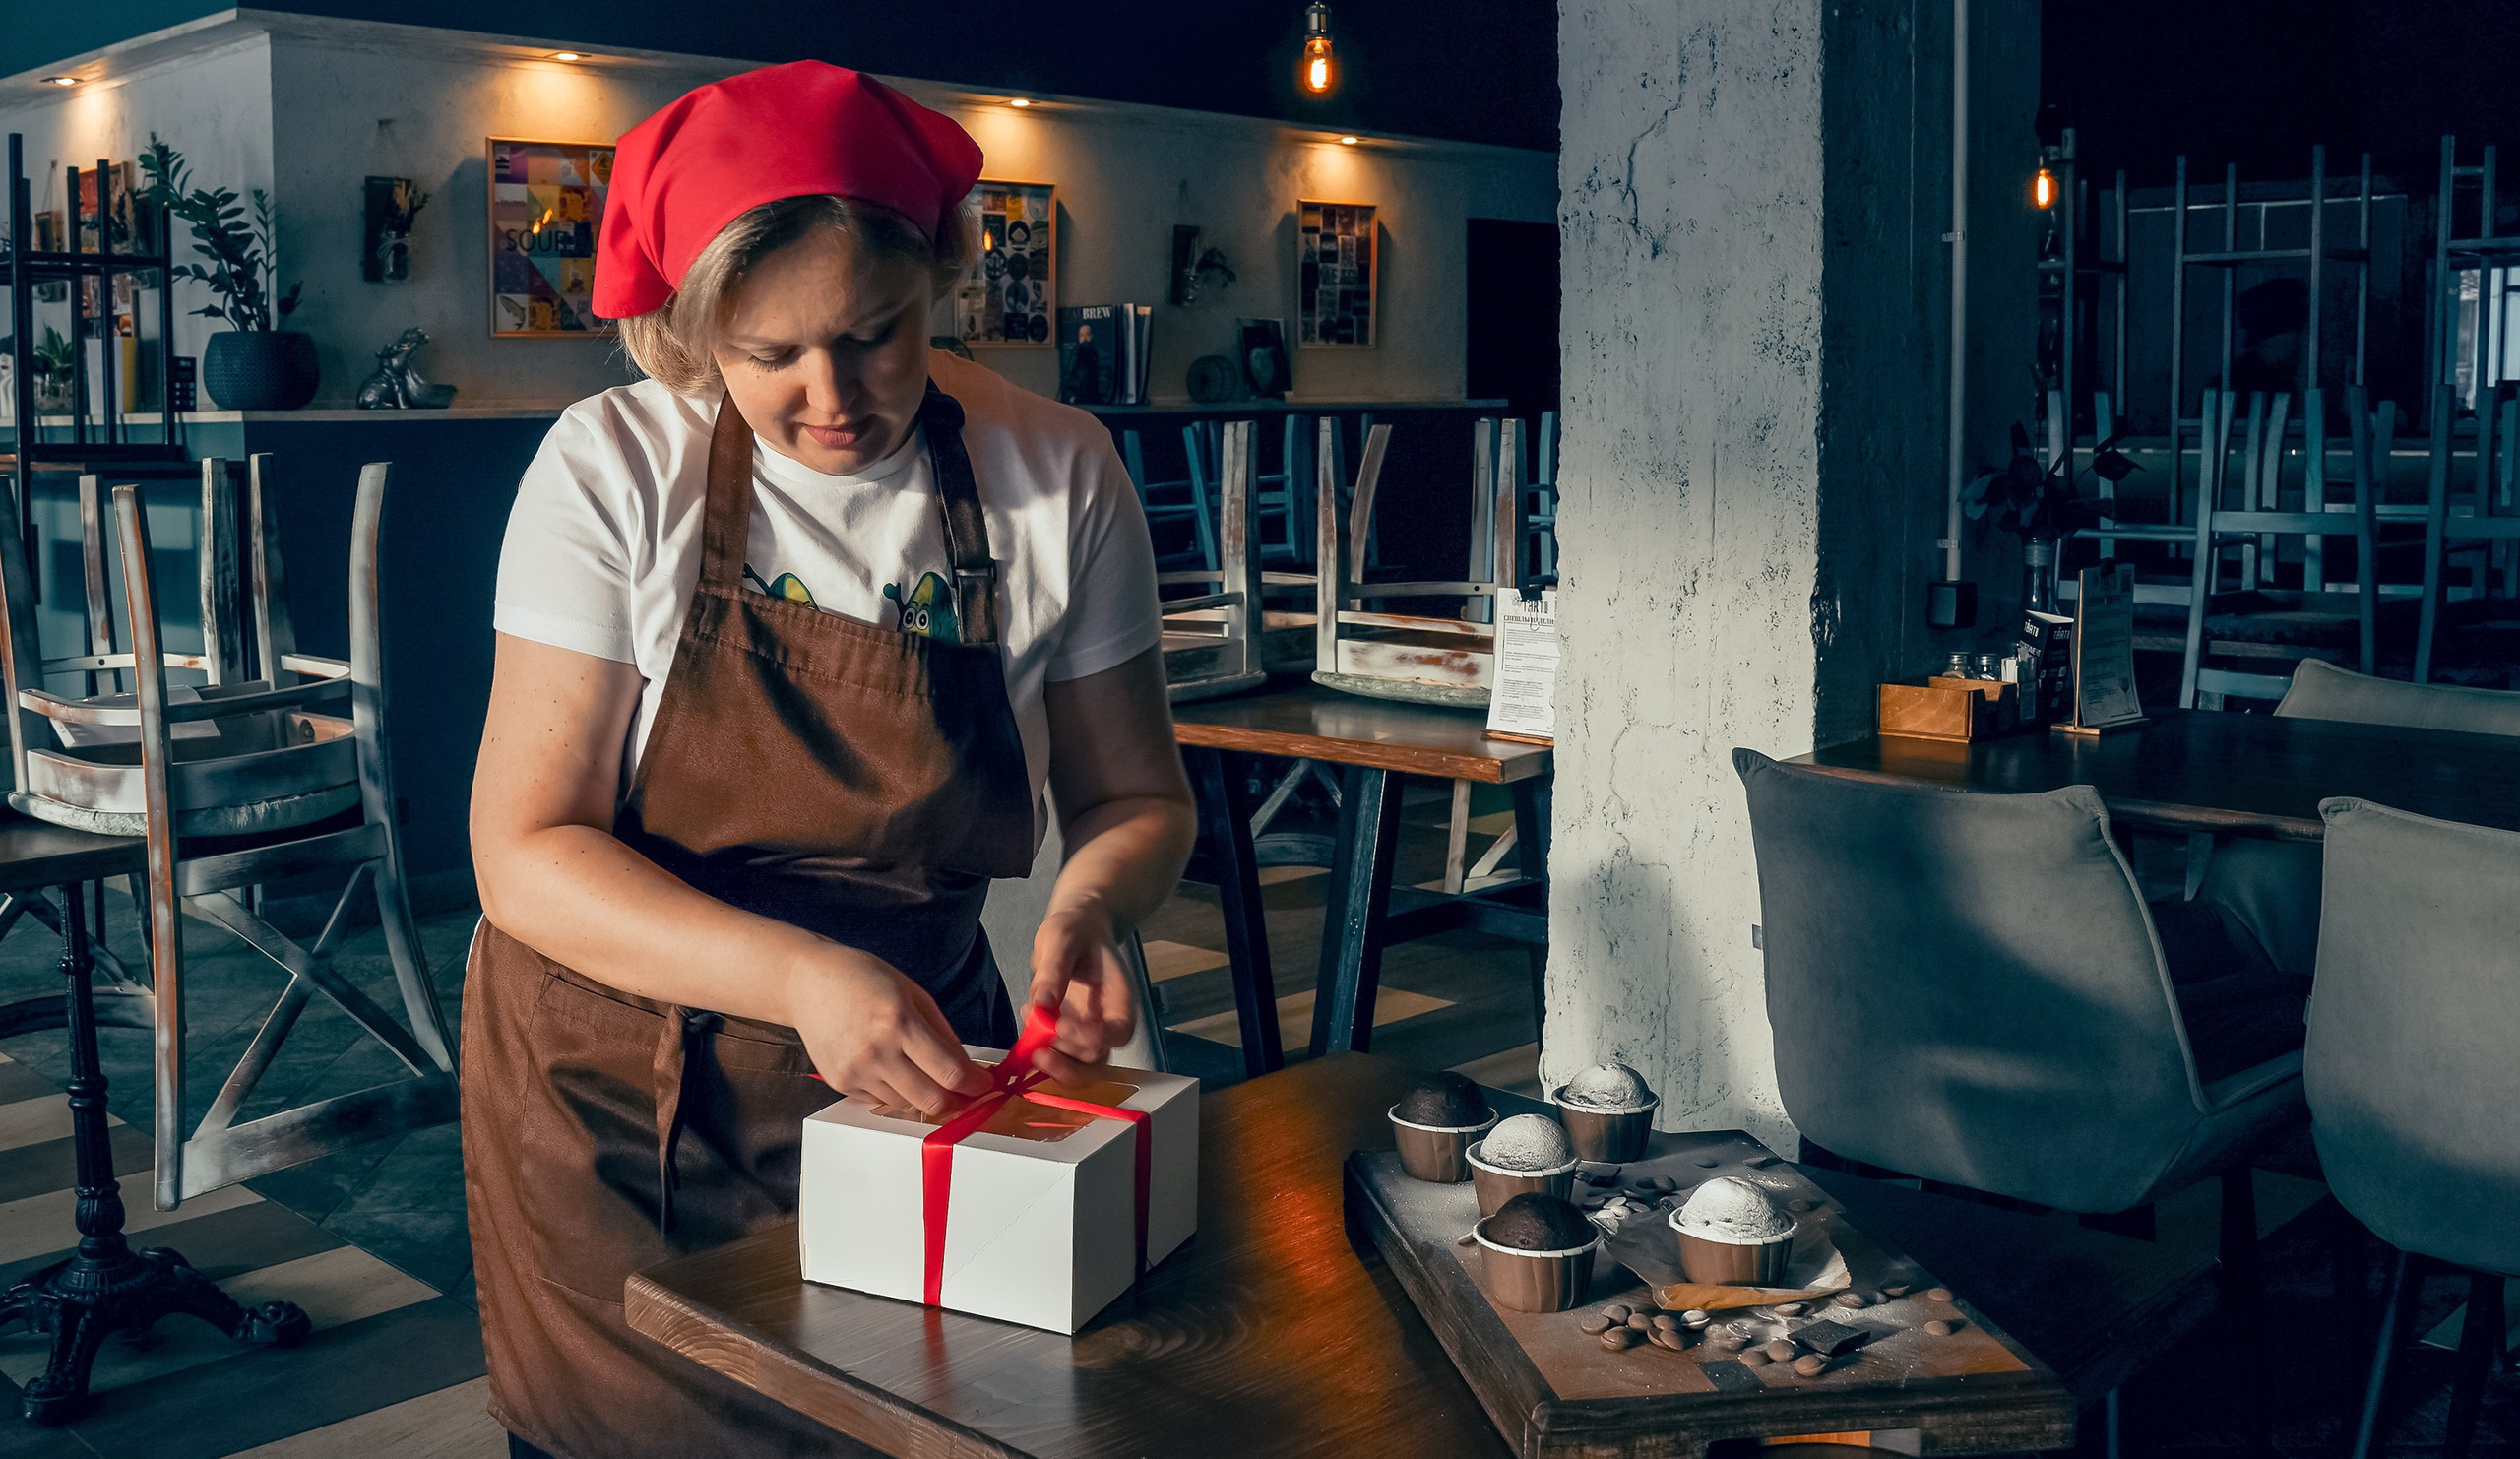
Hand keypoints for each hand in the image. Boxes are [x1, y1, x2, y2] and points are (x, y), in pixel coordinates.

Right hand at [783, 940, 991, 1113]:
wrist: (807, 983)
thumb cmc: (862, 979)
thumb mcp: (912, 992)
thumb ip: (942, 1032)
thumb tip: (967, 1066)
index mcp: (899, 1022)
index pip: (949, 1071)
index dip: (975, 1084)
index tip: (984, 1084)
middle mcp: (876, 1051)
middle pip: (931, 1100)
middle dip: (956, 1101)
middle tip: (965, 1093)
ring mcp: (855, 1071)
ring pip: (907, 1105)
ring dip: (924, 1096)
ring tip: (926, 1075)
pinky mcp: (840, 1082)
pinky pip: (880, 1100)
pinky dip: (895, 1091)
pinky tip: (891, 1068)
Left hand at [1026, 900, 1138, 1082]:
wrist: (1076, 931)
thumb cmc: (1077, 930)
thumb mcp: (1062, 938)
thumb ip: (1054, 970)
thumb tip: (1042, 1005)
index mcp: (1120, 999)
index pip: (1117, 1034)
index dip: (1091, 1038)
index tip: (1060, 1026)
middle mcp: (1108, 1022)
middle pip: (1096, 1060)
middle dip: (1066, 1059)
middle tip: (1036, 1043)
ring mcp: (1087, 1033)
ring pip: (1077, 1068)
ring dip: (1051, 1062)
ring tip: (1028, 1033)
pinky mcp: (1066, 1036)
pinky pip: (1056, 1056)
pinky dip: (1037, 1051)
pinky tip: (1028, 1017)